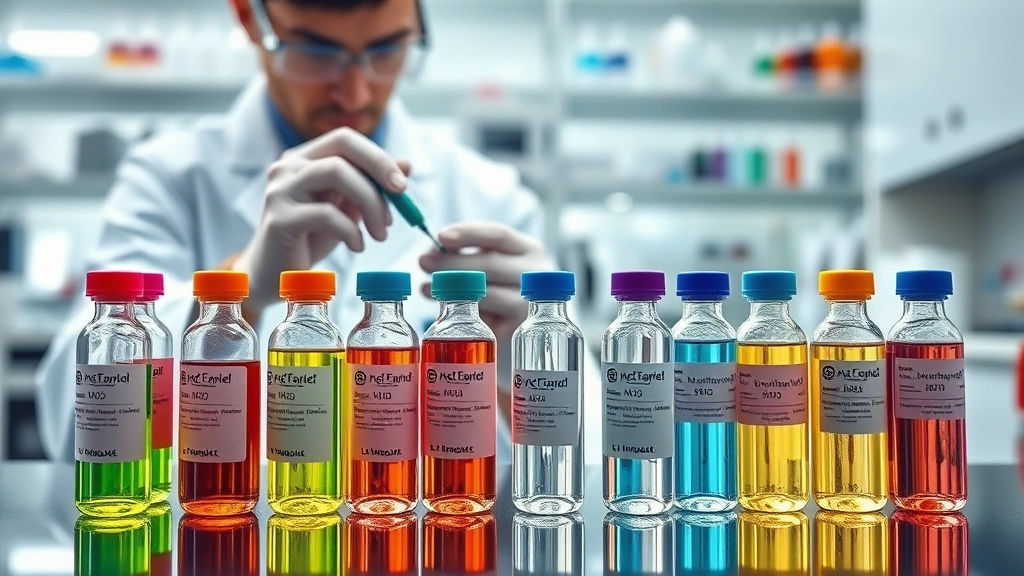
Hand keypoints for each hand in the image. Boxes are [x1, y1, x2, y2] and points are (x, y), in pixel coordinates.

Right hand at [234, 128, 410, 310]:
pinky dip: (351, 230)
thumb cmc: (311, 238)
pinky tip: (357, 246)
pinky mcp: (279, 219)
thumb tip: (407, 164)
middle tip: (402, 200)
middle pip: (342, 150)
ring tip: (380, 233)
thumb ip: (371, 185)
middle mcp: (287, 166)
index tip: (402, 185)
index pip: (345, 139)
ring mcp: (280, 190)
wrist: (277, 275)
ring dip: (370, 202)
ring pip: (335, 173)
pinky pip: (326, 214)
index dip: (378, 157)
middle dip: (378, 172)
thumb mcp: (348, 208)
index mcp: (304, 158)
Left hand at [418, 222, 553, 339]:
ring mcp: (529, 301)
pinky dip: (460, 307)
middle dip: (452, 262)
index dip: (468, 233)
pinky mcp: (518, 327)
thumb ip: (465, 255)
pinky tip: (441, 305)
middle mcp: (536, 273)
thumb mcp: (488, 267)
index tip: (440, 236)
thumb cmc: (497, 292)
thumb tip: (432, 252)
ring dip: (451, 286)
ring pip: (486, 290)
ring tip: (426, 286)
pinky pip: (485, 315)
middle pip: (490, 262)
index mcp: (529, 249)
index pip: (498, 234)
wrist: (517, 333)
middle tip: (423, 262)